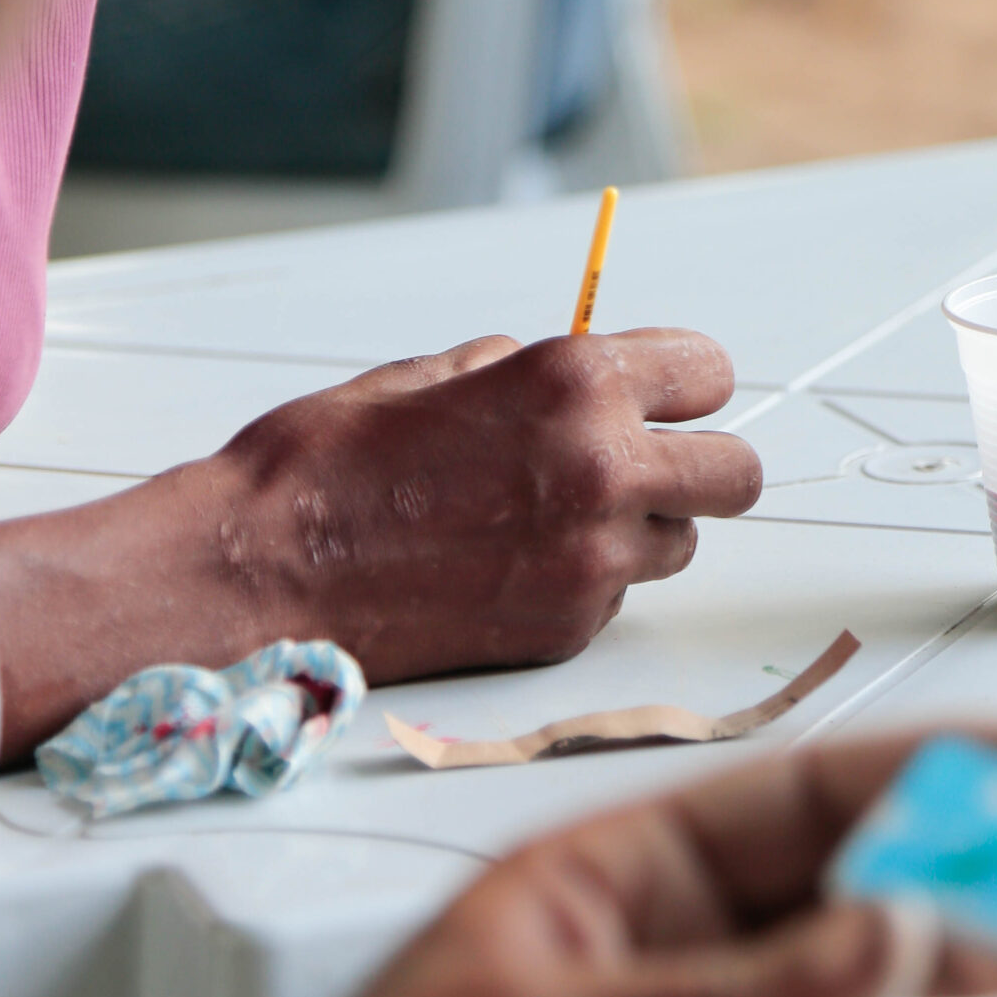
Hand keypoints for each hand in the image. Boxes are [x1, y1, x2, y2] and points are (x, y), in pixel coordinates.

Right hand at [202, 328, 761, 680]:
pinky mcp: (566, 628)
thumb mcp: (420, 378)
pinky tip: (507, 568)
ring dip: (641, 530)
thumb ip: (507, 371)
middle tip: (643, 467)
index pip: (708, 372)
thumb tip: (540, 368)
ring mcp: (591, 561)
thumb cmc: (320, 469)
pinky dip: (583, 583)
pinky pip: (617, 598)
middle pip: (736, 473)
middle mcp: (602, 471)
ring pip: (681, 544)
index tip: (659, 396)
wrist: (261, 574)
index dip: (682, 384)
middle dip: (696, 465)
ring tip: (552, 521)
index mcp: (572, 385)